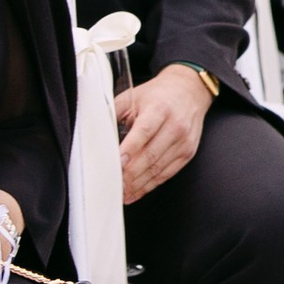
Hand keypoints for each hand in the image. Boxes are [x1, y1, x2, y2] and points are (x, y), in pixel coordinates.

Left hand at [114, 65, 213, 201]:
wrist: (190, 91)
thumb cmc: (158, 95)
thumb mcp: (133, 96)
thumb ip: (113, 112)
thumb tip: (94, 133)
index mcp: (159, 108)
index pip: (143, 132)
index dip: (129, 149)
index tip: (116, 163)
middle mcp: (175, 125)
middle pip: (150, 155)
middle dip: (129, 174)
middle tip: (112, 184)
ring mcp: (184, 141)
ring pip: (158, 169)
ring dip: (137, 184)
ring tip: (120, 192)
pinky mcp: (187, 153)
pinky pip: (166, 174)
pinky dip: (149, 186)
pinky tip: (135, 191)